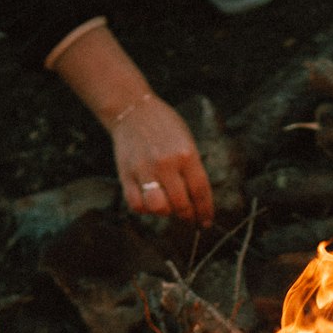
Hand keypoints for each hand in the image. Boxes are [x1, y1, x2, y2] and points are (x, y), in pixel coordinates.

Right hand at [111, 95, 214, 227]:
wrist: (133, 110)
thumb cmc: (164, 126)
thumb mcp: (187, 141)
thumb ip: (192, 169)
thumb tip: (198, 199)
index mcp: (186, 155)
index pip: (200, 191)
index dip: (205, 211)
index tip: (206, 222)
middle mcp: (166, 164)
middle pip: (181, 204)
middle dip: (187, 216)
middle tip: (188, 217)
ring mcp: (144, 170)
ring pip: (158, 208)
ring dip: (166, 213)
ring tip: (168, 207)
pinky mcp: (126, 174)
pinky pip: (136, 204)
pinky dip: (144, 209)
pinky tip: (149, 202)